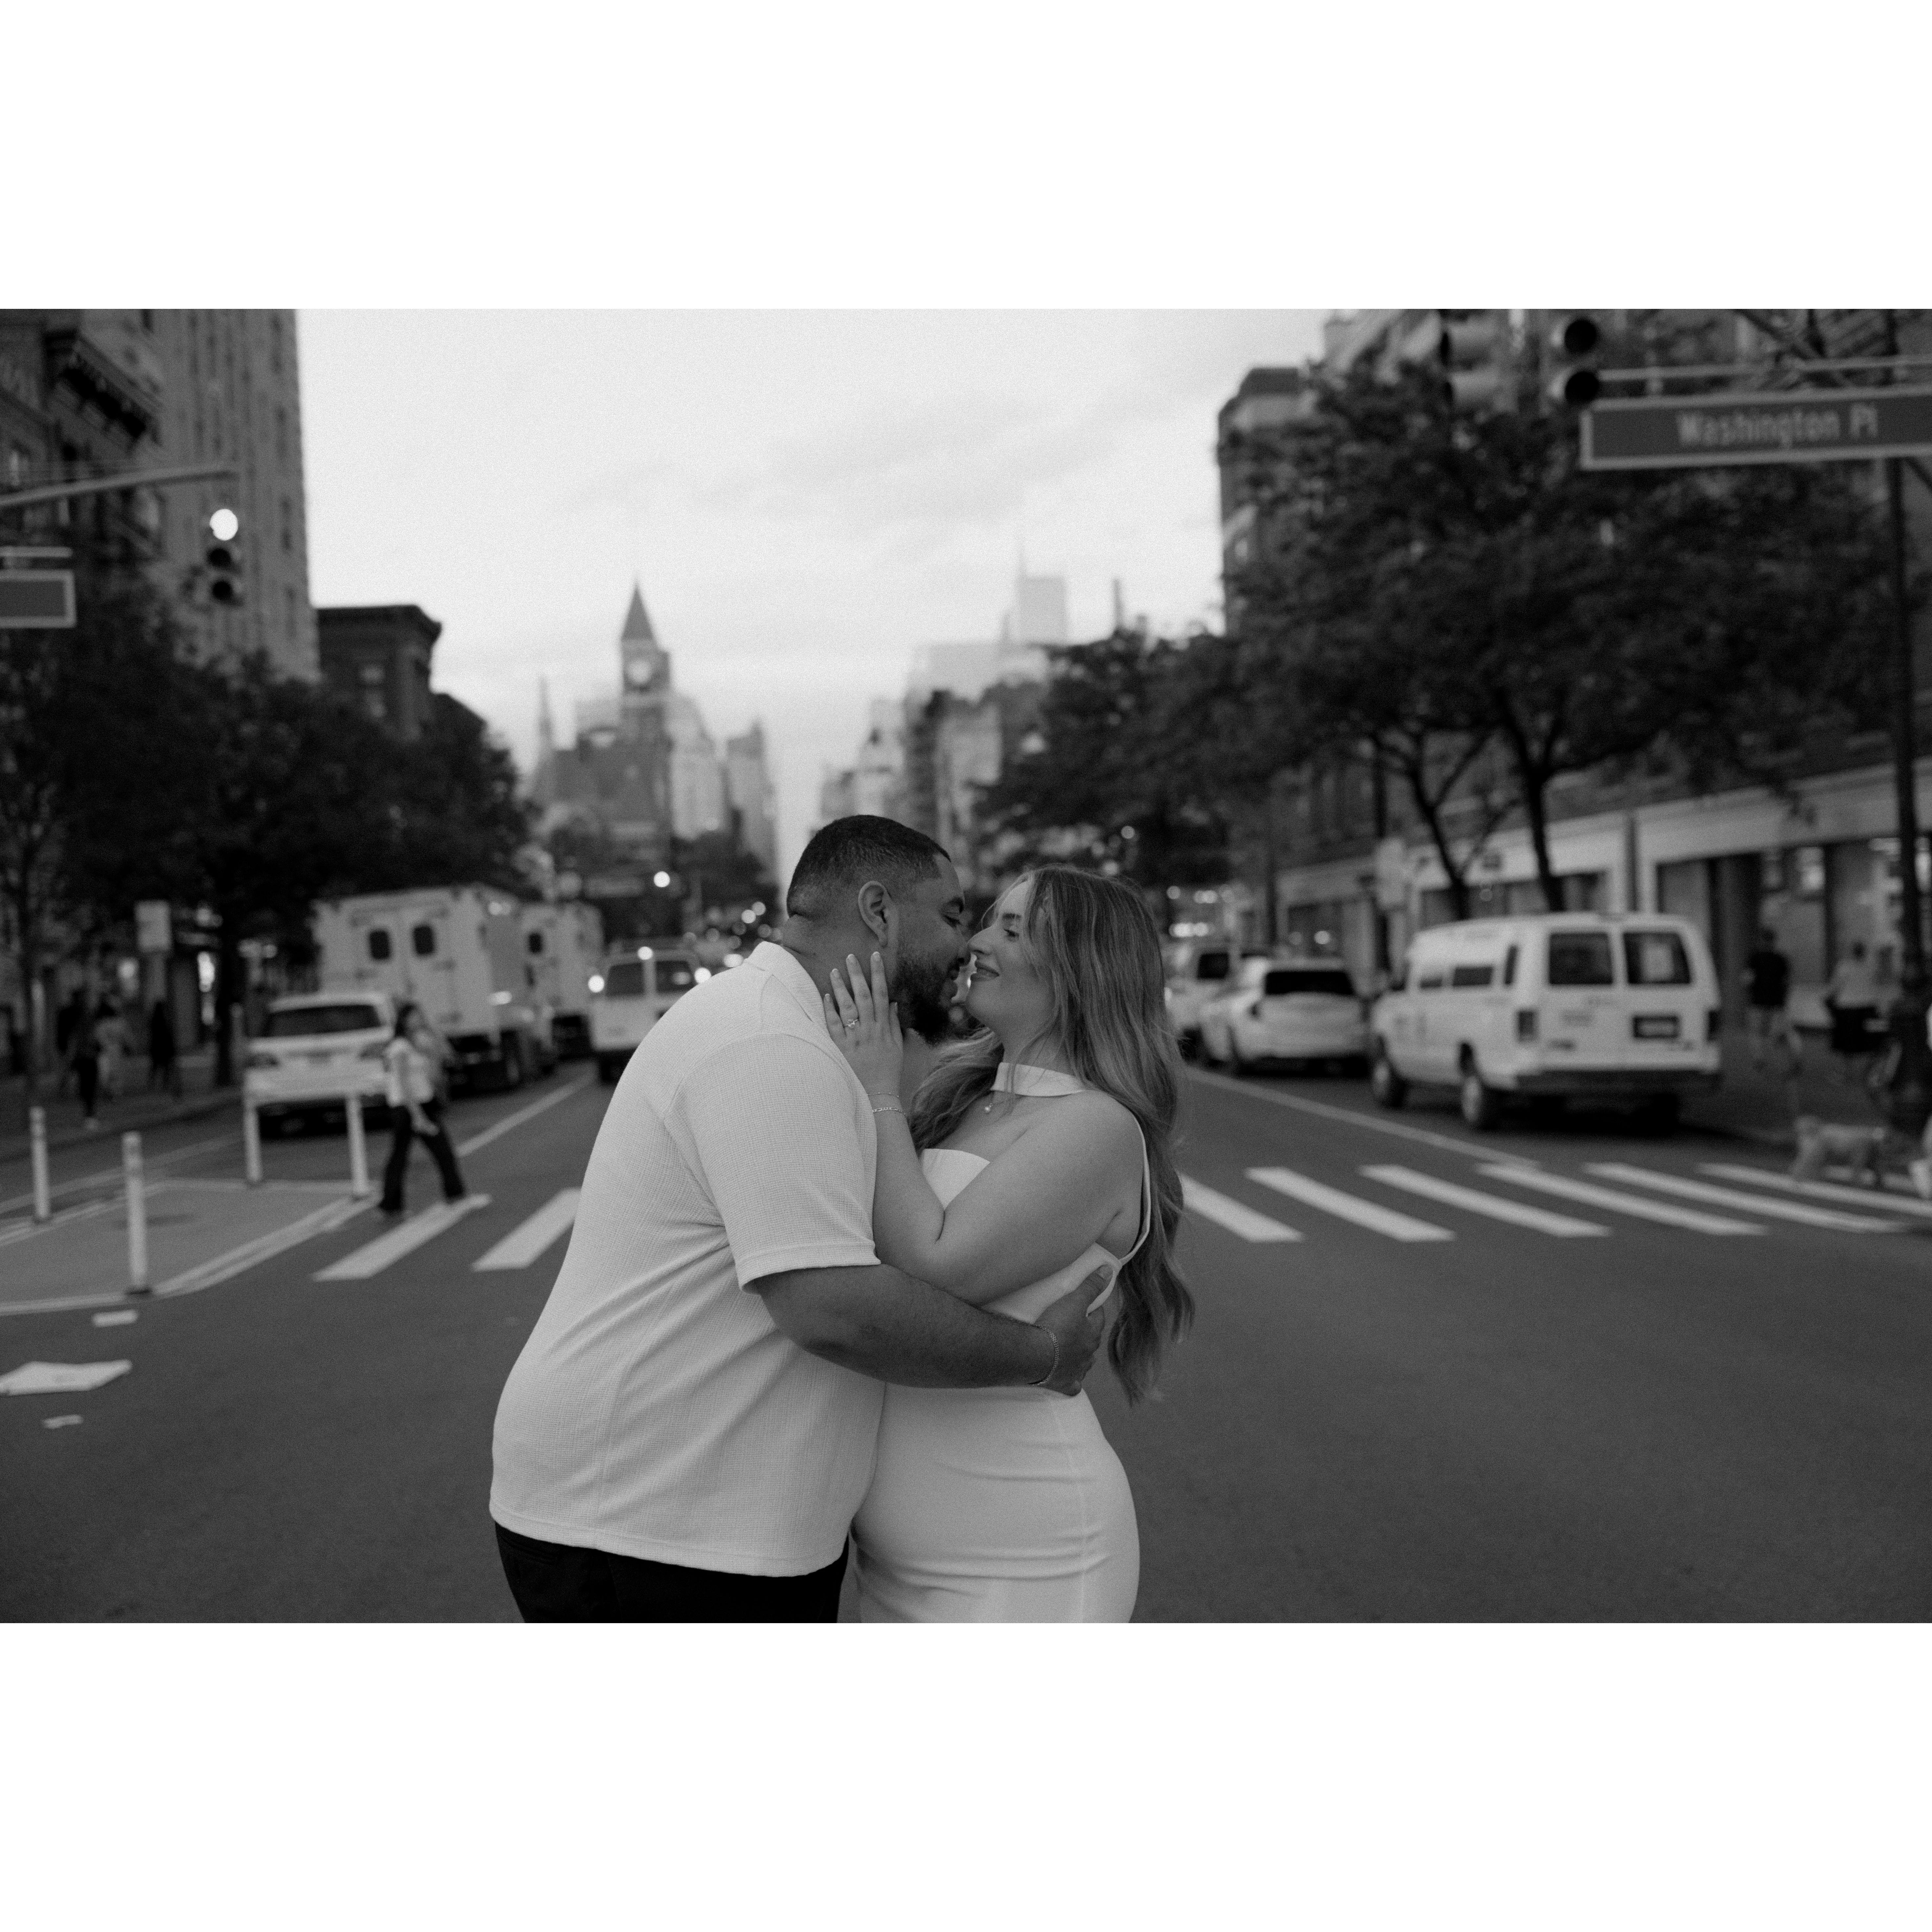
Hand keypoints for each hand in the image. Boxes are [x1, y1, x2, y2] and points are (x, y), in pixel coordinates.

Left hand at [823, 950, 903, 1099]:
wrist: (878, 1095)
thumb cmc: (888, 1071)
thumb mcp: (897, 1047)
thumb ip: (894, 1023)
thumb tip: (892, 1002)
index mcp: (884, 1028)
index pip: (882, 995)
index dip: (878, 974)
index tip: (875, 957)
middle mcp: (870, 1030)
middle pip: (864, 996)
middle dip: (857, 975)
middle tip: (850, 957)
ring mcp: (855, 1039)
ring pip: (847, 1008)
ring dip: (841, 988)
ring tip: (834, 971)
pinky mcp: (841, 1048)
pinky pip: (834, 1026)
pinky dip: (829, 1010)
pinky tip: (825, 996)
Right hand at [1032, 1262, 1112, 1395]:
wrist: (1035, 1356)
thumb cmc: (1056, 1327)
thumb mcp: (1073, 1301)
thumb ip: (1090, 1286)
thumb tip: (1108, 1271)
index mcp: (1092, 1334)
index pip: (1098, 1319)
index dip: (1093, 1310)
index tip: (1087, 1304)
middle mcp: (1088, 1354)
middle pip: (1091, 1341)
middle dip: (1086, 1333)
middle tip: (1074, 1324)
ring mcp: (1076, 1371)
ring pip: (1084, 1363)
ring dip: (1080, 1356)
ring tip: (1070, 1349)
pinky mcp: (1063, 1384)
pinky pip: (1072, 1385)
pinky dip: (1072, 1382)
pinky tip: (1067, 1377)